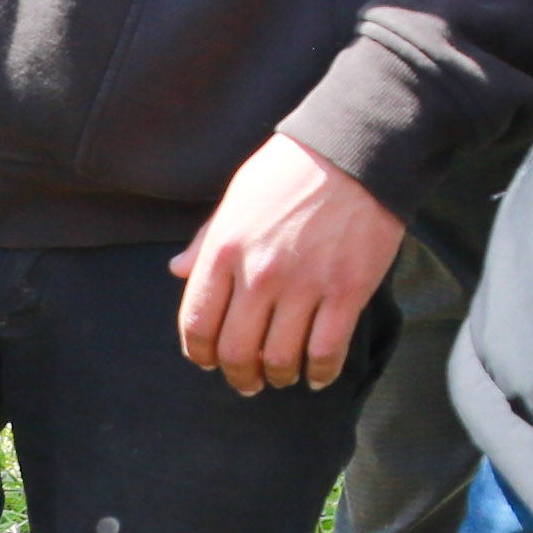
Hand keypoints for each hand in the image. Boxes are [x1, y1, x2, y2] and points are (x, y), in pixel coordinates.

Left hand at [170, 133, 402, 388]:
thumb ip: (206, 240)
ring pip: (280, 358)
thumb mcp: (236, 196)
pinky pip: (327, 350)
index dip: (200, 353)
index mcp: (225, 250)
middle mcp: (259, 274)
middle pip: (236, 350)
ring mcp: (304, 286)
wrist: (355, 151)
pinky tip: (318, 375)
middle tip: (246, 382)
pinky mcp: (347, 292)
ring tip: (281, 377)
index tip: (208, 361)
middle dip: (238, 375)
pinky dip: (321, 372)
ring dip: (278, 377)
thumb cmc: (291, 170)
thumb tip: (177, 270)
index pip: (197, 323)